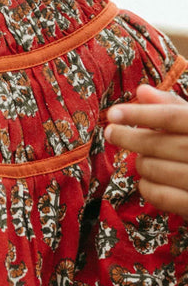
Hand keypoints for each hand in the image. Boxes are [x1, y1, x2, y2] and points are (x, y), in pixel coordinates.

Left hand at [104, 84, 187, 217]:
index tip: (112, 113)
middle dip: (129, 137)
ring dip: (141, 163)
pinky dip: (146, 186)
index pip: (173, 117)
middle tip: (111, 132)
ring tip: (143, 159)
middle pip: (159, 143)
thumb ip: (174, 107)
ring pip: (154, 169)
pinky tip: (148, 181)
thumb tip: (142, 91)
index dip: (141, 114)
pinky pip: (160, 195)